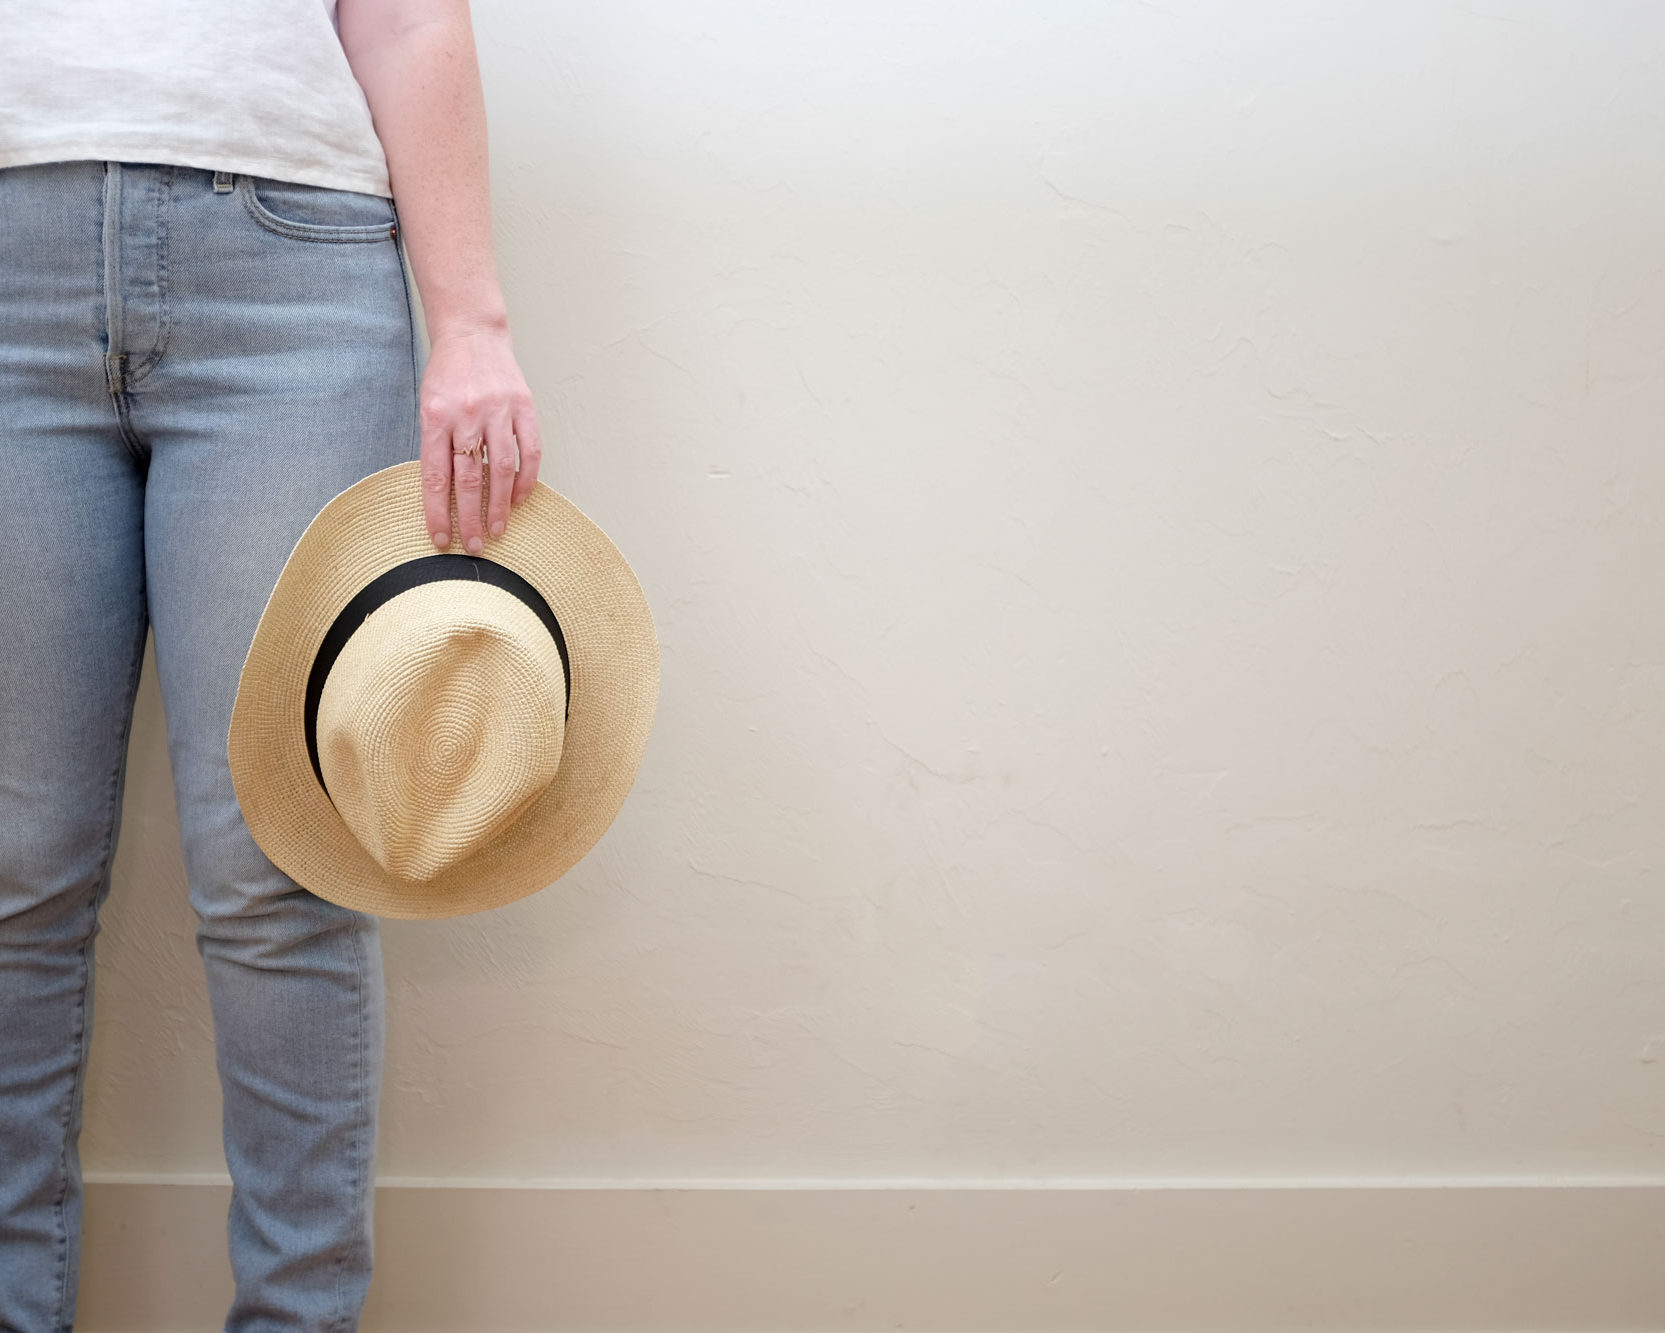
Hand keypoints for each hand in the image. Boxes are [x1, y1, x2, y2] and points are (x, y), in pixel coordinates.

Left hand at [418, 324, 542, 551]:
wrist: (472, 334)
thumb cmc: (446, 376)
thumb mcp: (429, 406)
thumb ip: (436, 446)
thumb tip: (446, 495)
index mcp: (436, 418)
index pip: (436, 477)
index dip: (438, 512)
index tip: (440, 539)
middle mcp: (467, 416)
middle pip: (469, 479)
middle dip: (470, 518)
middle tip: (473, 546)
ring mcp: (498, 411)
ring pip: (500, 469)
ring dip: (499, 506)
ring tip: (496, 530)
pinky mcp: (523, 407)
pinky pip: (528, 451)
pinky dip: (525, 479)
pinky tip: (519, 499)